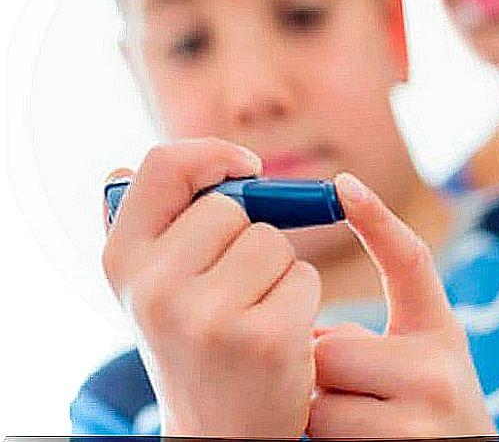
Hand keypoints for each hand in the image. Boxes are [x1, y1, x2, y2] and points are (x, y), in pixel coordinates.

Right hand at [101, 138, 322, 437]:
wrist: (220, 433)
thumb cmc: (196, 345)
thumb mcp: (152, 289)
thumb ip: (148, 228)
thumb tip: (127, 168)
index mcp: (123, 263)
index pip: (162, 166)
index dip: (212, 154)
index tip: (244, 167)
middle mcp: (155, 289)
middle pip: (234, 207)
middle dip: (250, 234)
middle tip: (234, 287)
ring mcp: (208, 316)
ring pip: (274, 242)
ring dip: (279, 271)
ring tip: (253, 314)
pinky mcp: (264, 338)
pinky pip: (305, 278)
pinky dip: (302, 301)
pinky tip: (277, 338)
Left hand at [307, 173, 497, 439]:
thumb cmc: (422, 418)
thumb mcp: (417, 368)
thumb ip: (368, 342)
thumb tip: (305, 329)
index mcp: (441, 334)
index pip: (412, 263)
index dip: (377, 220)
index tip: (344, 183)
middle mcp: (441, 369)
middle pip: (334, 348)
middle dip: (320, 369)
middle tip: (345, 392)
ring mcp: (424, 416)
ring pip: (320, 395)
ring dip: (317, 409)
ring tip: (355, 424)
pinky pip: (323, 434)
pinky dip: (320, 439)